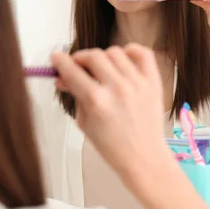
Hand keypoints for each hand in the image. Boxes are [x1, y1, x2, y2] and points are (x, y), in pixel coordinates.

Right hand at [50, 44, 169, 178]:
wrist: (143, 158)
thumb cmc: (113, 146)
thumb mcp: (84, 122)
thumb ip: (74, 96)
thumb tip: (62, 77)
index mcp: (97, 101)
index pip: (72, 70)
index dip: (60, 61)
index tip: (56, 58)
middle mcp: (117, 89)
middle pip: (93, 56)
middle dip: (80, 58)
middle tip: (77, 65)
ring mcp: (138, 84)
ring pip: (115, 52)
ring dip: (103, 57)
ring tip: (101, 69)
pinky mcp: (153, 83)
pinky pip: (143, 53)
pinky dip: (132, 50)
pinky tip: (123, 60)